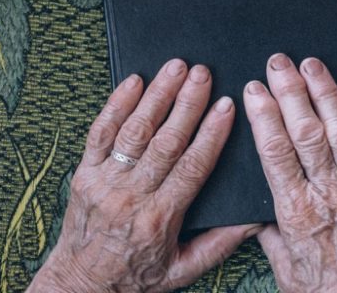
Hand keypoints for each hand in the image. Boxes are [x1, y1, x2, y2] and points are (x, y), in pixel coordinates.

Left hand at [28, 59, 259, 292]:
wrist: (81, 284)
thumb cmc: (135, 276)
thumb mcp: (183, 270)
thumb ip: (220, 244)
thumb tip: (255, 219)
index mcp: (160, 218)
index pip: (192, 167)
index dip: (211, 133)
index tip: (226, 106)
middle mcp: (131, 196)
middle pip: (165, 141)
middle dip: (186, 103)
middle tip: (203, 73)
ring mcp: (104, 181)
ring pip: (134, 130)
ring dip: (156, 95)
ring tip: (175, 67)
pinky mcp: (84, 173)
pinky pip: (99, 133)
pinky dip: (115, 104)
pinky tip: (133, 81)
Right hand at [243, 54, 336, 292]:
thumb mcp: (285, 269)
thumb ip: (270, 232)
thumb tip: (256, 206)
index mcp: (297, 211)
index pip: (275, 150)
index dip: (263, 115)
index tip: (254, 89)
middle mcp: (330, 194)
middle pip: (306, 131)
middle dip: (291, 91)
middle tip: (279, 62)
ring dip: (326, 93)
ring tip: (312, 64)